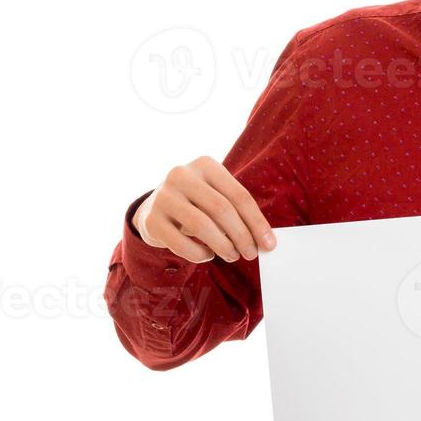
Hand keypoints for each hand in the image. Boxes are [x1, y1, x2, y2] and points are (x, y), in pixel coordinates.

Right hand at [134, 156, 275, 263]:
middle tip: (251, 254)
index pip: (239, 195)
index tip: (269, 244)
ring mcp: (163, 196)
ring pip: (202, 226)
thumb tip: (264, 240)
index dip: (257, 222)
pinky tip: (208, 255)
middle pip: (222, 209)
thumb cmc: (196, 204)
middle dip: (242, 236)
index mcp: (205, 164)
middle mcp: (182, 175)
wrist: (154, 208)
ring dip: (223, 246)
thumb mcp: (215, 196)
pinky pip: (181, 243)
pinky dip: (200, 254)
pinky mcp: (151, 220)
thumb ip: (237, 211)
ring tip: (232, 256)